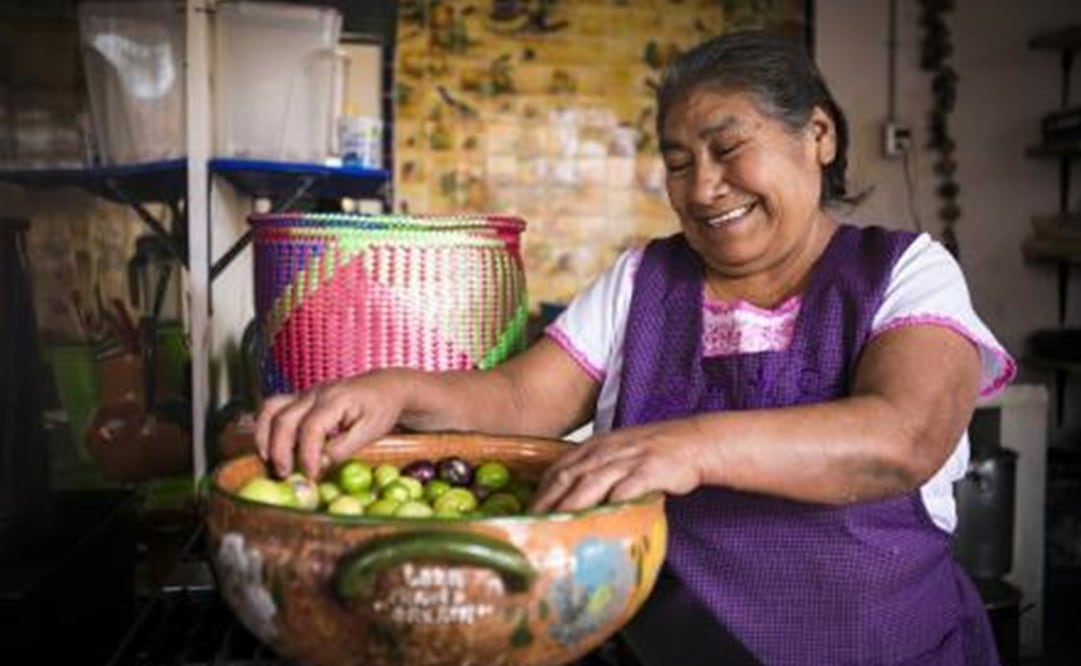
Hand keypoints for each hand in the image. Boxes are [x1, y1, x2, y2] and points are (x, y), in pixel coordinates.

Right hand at [254, 370, 409, 477]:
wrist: (386, 386)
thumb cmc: (381, 409)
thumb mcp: (370, 432)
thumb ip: (343, 448)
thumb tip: (319, 465)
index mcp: (336, 400)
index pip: (311, 427)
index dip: (307, 454)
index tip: (311, 475)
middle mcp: (315, 393)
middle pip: (284, 419)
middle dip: (280, 450)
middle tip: (285, 475)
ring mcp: (305, 393)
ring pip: (271, 409)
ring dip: (264, 436)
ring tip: (268, 460)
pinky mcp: (301, 397)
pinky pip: (273, 407)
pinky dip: (266, 427)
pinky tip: (269, 446)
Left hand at [529, 422, 702, 512]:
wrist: (695, 441)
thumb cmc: (655, 453)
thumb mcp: (618, 454)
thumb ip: (595, 473)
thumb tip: (571, 502)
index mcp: (595, 446)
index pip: (558, 469)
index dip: (540, 492)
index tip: (526, 515)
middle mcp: (605, 450)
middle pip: (568, 477)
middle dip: (547, 503)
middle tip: (531, 528)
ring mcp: (627, 459)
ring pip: (591, 483)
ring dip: (571, 506)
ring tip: (556, 528)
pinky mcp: (650, 470)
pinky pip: (627, 488)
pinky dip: (611, 503)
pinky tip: (600, 520)